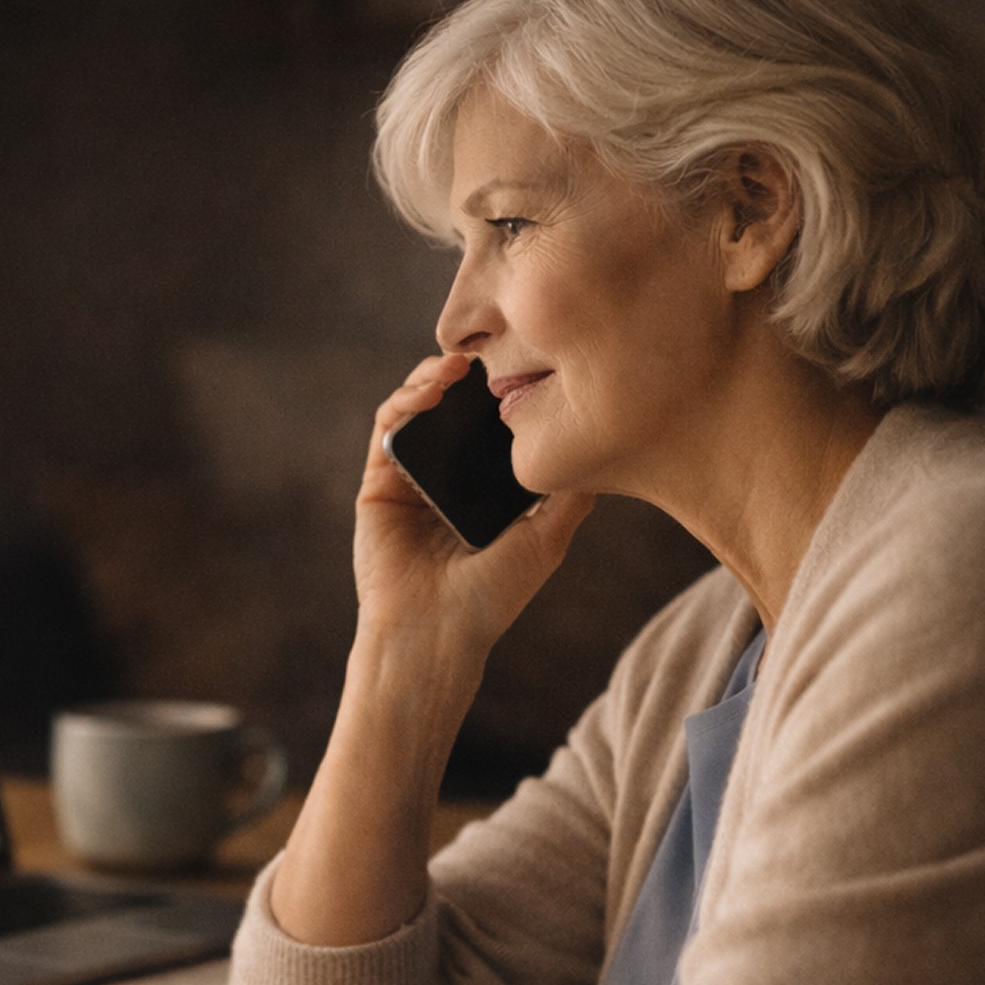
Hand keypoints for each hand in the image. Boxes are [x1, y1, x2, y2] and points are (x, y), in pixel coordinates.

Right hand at [357, 354, 594, 666]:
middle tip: (489, 351)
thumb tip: (606, 448)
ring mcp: (410, 480)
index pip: (490, 428)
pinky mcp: (378, 484)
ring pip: (417, 410)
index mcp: (483, 491)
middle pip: (452, 411)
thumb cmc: (492, 597)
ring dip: (431, 378)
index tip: (526, 364)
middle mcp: (446, 481)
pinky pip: (387, 429)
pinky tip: (431, 390)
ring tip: (457, 365)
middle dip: (467, 376)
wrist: (435, 633)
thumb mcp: (547, 539)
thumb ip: (571, 496)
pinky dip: (405, 400)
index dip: (503, 394)